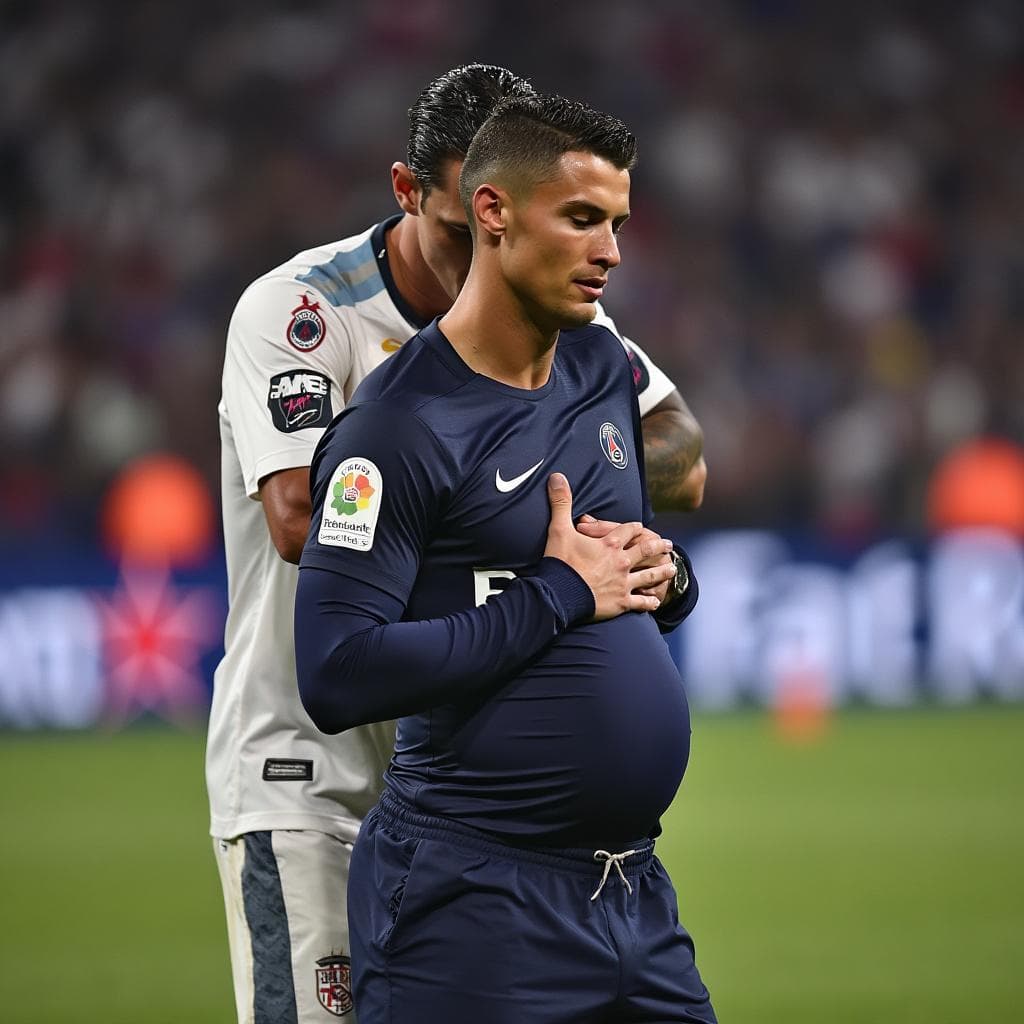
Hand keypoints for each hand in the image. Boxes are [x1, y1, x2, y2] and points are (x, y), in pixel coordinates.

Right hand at [543, 473, 675, 620]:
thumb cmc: (560, 562)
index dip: (634, 527)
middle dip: (657, 546)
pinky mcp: (620, 603)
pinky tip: (656, 601)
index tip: (639, 526)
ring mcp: (623, 583)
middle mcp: (621, 561)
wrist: (559, 595)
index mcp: (610, 544)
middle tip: (668, 544)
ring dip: (661, 572)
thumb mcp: (559, 529)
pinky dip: (648, 602)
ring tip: (671, 568)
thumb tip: (557, 476)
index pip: (627, 530)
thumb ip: (561, 502)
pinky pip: (639, 602)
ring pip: (649, 576)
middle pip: (645, 550)